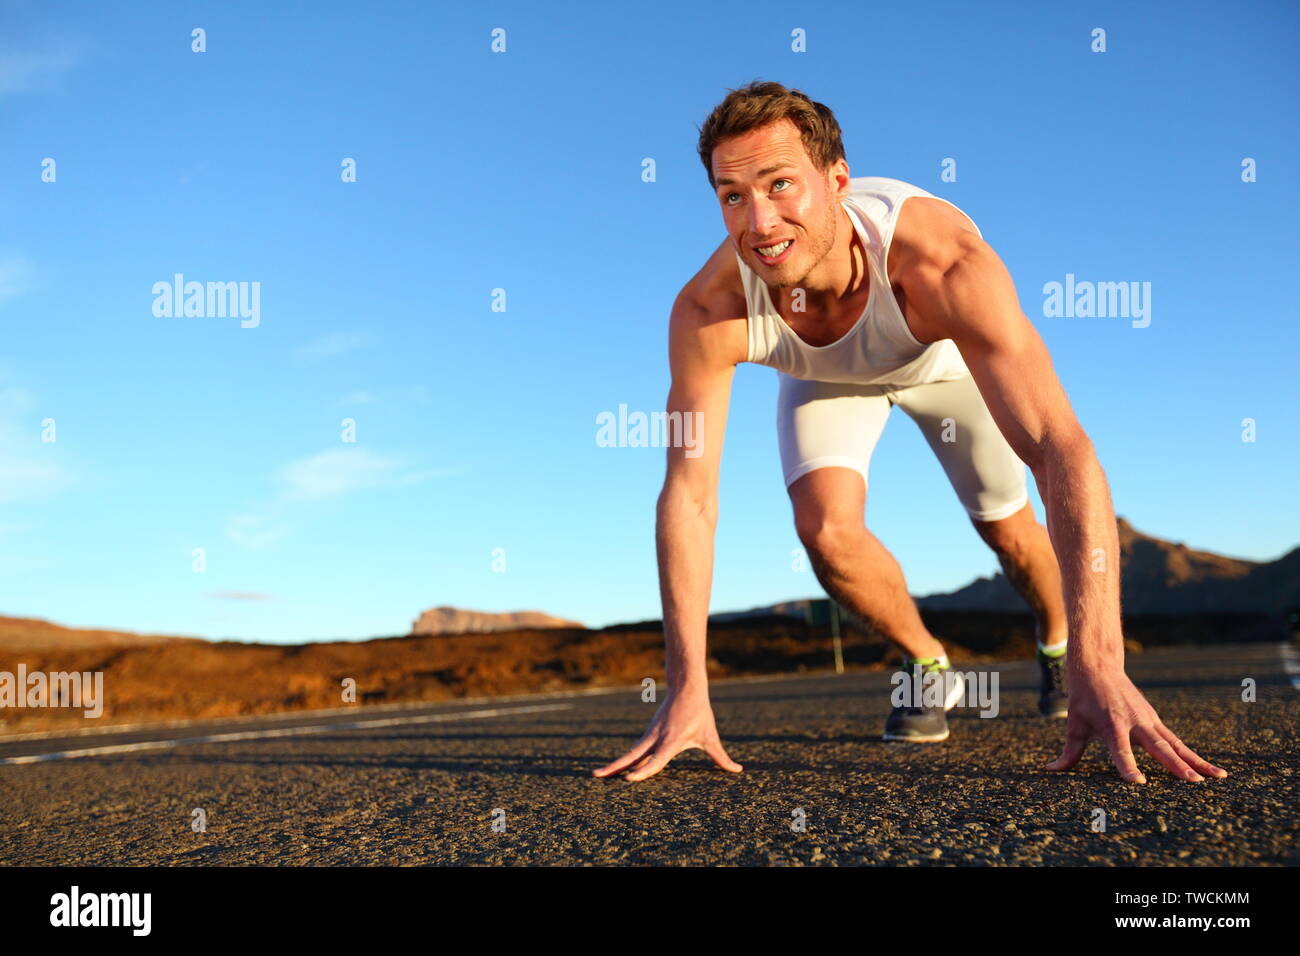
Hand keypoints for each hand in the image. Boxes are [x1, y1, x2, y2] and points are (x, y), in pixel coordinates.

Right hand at [593, 686, 742, 781]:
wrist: (686, 687)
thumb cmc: (700, 713)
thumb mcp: (711, 736)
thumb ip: (721, 757)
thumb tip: (738, 770)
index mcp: (672, 741)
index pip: (655, 760)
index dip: (643, 771)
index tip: (628, 779)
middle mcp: (657, 738)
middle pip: (632, 756)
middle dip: (614, 767)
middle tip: (596, 775)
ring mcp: (650, 735)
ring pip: (630, 752)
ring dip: (614, 763)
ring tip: (598, 774)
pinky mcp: (648, 733)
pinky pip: (635, 749)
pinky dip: (623, 759)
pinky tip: (614, 768)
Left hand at [1046, 666, 1227, 782]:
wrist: (1099, 666)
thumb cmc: (1084, 699)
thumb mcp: (1073, 724)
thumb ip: (1068, 752)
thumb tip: (1051, 770)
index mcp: (1112, 725)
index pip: (1119, 750)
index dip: (1127, 766)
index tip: (1137, 782)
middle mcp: (1134, 723)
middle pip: (1157, 747)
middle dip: (1175, 765)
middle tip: (1193, 783)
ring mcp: (1149, 721)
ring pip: (1175, 744)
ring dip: (1196, 761)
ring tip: (1218, 777)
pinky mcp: (1155, 721)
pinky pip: (1176, 741)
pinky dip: (1192, 754)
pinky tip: (1210, 769)